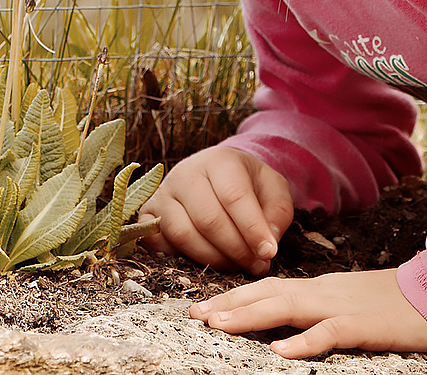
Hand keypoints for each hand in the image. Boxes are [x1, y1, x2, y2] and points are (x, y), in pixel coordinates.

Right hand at [139, 146, 293, 275]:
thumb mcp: (273, 189)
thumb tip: (267, 244)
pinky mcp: (148, 213)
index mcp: (219, 160)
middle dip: (236, 249)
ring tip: (236, 265)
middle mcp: (185, 173)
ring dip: (212, 259)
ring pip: (182, 234)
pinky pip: (157, 242)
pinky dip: (179, 258)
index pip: (234, 196)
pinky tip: (204, 260)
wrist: (218, 173)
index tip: (269, 253)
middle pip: (208, 219)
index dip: (252, 229)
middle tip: (257, 265)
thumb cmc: (248, 184)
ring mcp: (163, 193)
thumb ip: (278, 213)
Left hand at [190, 268, 426, 357]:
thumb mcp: (352, 303)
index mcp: (321, 288)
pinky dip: (303, 342)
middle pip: (267, 292)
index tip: (205, 307)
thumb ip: (322, 308)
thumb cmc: (399, 304)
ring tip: (218, 326)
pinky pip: (328, 333)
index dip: (236, 296)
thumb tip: (290, 321)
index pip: (269, 287)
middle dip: (230, 304)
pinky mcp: (364, 325)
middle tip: (195, 315)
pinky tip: (280, 352)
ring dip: (250, 316)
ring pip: (287, 307)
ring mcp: (342, 306)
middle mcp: (324, 292)